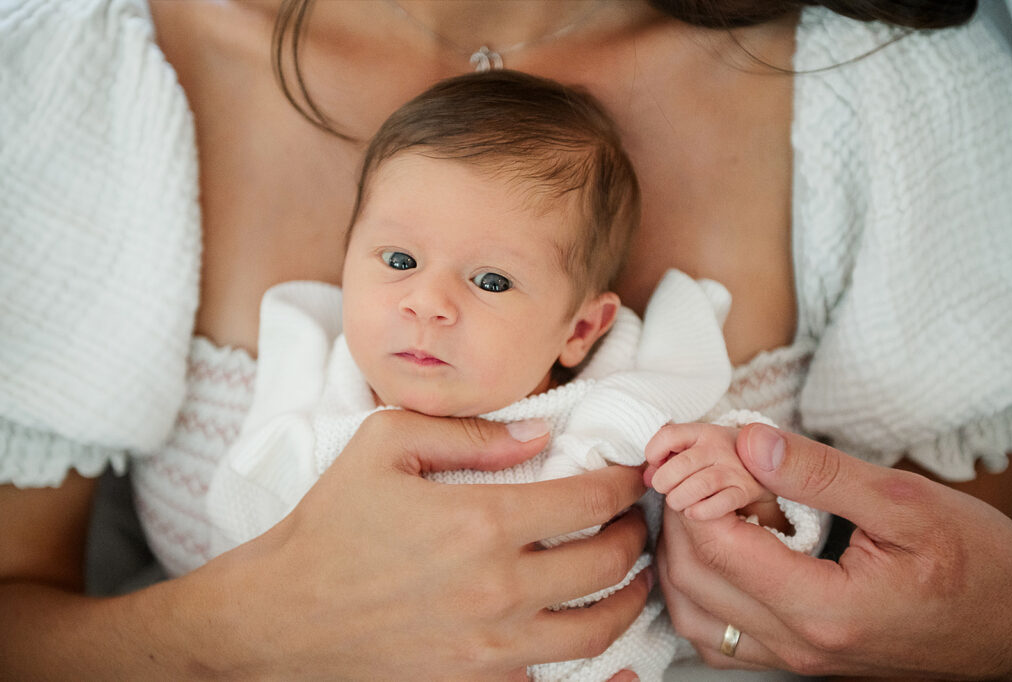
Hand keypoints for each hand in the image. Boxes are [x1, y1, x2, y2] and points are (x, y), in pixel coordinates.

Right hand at [181, 410, 649, 679]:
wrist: (282, 615)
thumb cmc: (331, 525)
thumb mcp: (385, 445)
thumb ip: (469, 433)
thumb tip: (538, 435)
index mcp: (481, 521)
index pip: (590, 500)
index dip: (625, 483)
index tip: (632, 474)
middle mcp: (499, 588)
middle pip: (608, 564)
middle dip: (636, 535)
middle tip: (636, 520)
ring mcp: (492, 647)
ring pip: (599, 628)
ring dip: (629, 598)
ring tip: (631, 577)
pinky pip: (559, 679)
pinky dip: (595, 664)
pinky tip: (599, 639)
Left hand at [645, 423, 774, 520]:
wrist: (761, 465)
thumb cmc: (715, 458)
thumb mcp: (692, 450)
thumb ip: (666, 459)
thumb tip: (646, 477)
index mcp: (700, 432)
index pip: (668, 435)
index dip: (653, 451)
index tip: (655, 464)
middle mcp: (718, 446)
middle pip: (681, 464)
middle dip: (664, 482)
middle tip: (664, 489)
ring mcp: (734, 467)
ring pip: (699, 485)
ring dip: (680, 499)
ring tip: (677, 502)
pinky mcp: (747, 489)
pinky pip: (721, 503)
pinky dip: (701, 511)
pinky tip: (693, 513)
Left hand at [657, 423, 1011, 678]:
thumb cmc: (979, 567)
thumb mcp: (907, 503)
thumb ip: (820, 473)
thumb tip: (749, 443)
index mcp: (824, 607)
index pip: (717, 543)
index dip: (695, 488)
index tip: (703, 450)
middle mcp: (799, 644)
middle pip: (691, 575)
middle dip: (678, 512)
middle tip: (696, 466)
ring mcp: (795, 659)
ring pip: (692, 611)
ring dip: (678, 552)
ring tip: (702, 501)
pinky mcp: (798, 659)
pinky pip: (716, 636)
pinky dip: (696, 591)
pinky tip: (714, 552)